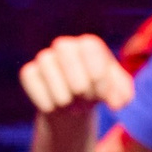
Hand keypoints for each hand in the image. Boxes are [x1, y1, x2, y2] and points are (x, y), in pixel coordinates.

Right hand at [19, 34, 134, 124]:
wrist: (74, 107)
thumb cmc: (98, 94)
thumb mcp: (117, 95)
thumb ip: (123, 95)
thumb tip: (116, 102)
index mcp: (89, 45)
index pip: (90, 48)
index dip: (98, 75)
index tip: (102, 95)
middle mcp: (65, 45)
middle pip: (67, 54)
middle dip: (80, 86)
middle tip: (86, 99)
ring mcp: (45, 58)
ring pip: (50, 71)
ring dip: (65, 98)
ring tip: (72, 104)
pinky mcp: (29, 72)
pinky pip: (34, 84)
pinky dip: (48, 102)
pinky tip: (55, 106)